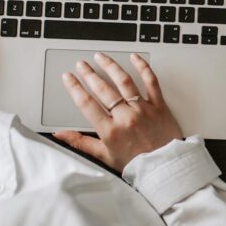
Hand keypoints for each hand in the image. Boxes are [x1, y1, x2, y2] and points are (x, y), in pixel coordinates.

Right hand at [54, 52, 182, 171]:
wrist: (165, 168)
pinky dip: (142, 67)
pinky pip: (151, 81)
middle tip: (81, 64)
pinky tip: (134, 57)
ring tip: (100, 57)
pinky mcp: (159, 105)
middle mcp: (125, 117)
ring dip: (110, 66)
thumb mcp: (104, 156)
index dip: (75, 88)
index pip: (87, 104)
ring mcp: (143, 109)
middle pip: (103, 89)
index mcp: (110, 131)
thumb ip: (81, 143)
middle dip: (89, 74)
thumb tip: (60, 135)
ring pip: (124, 81)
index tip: (68, 77)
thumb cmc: (136, 164)